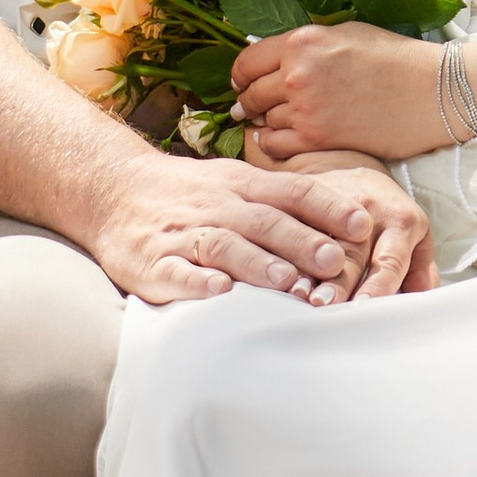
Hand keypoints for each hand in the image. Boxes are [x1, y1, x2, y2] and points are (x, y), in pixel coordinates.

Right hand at [83, 146, 401, 307]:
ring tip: (286, 282)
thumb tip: (344, 223)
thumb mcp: (235, 183)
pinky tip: (219, 292)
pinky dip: (198, 282)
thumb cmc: (188, 192)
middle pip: (265, 221)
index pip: (292, 191)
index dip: (328, 208)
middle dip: (302, 242)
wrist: (112, 188)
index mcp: (241, 186)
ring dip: (257, 264)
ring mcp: (184, 233)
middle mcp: (217, 205)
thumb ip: (282, 202)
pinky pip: (177, 272)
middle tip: (335, 261)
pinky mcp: (152, 261)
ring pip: (225, 245)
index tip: (363, 224)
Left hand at [232, 22, 442, 164]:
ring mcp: (305, 110)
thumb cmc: (392, 58)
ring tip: (279, 121)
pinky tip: (283, 139)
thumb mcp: (343, 33)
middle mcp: (296, 75)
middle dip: (249, 101)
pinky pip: (276, 145)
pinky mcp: (318, 139)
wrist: (430, 91)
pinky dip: (274, 143)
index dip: (241, 75)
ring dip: (266, 122)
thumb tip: (273, 61)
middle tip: (250, 107)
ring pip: (263, 120)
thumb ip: (304, 46)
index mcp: (300, 42)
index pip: (247, 62)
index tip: (243, 83)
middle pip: (251, 94)